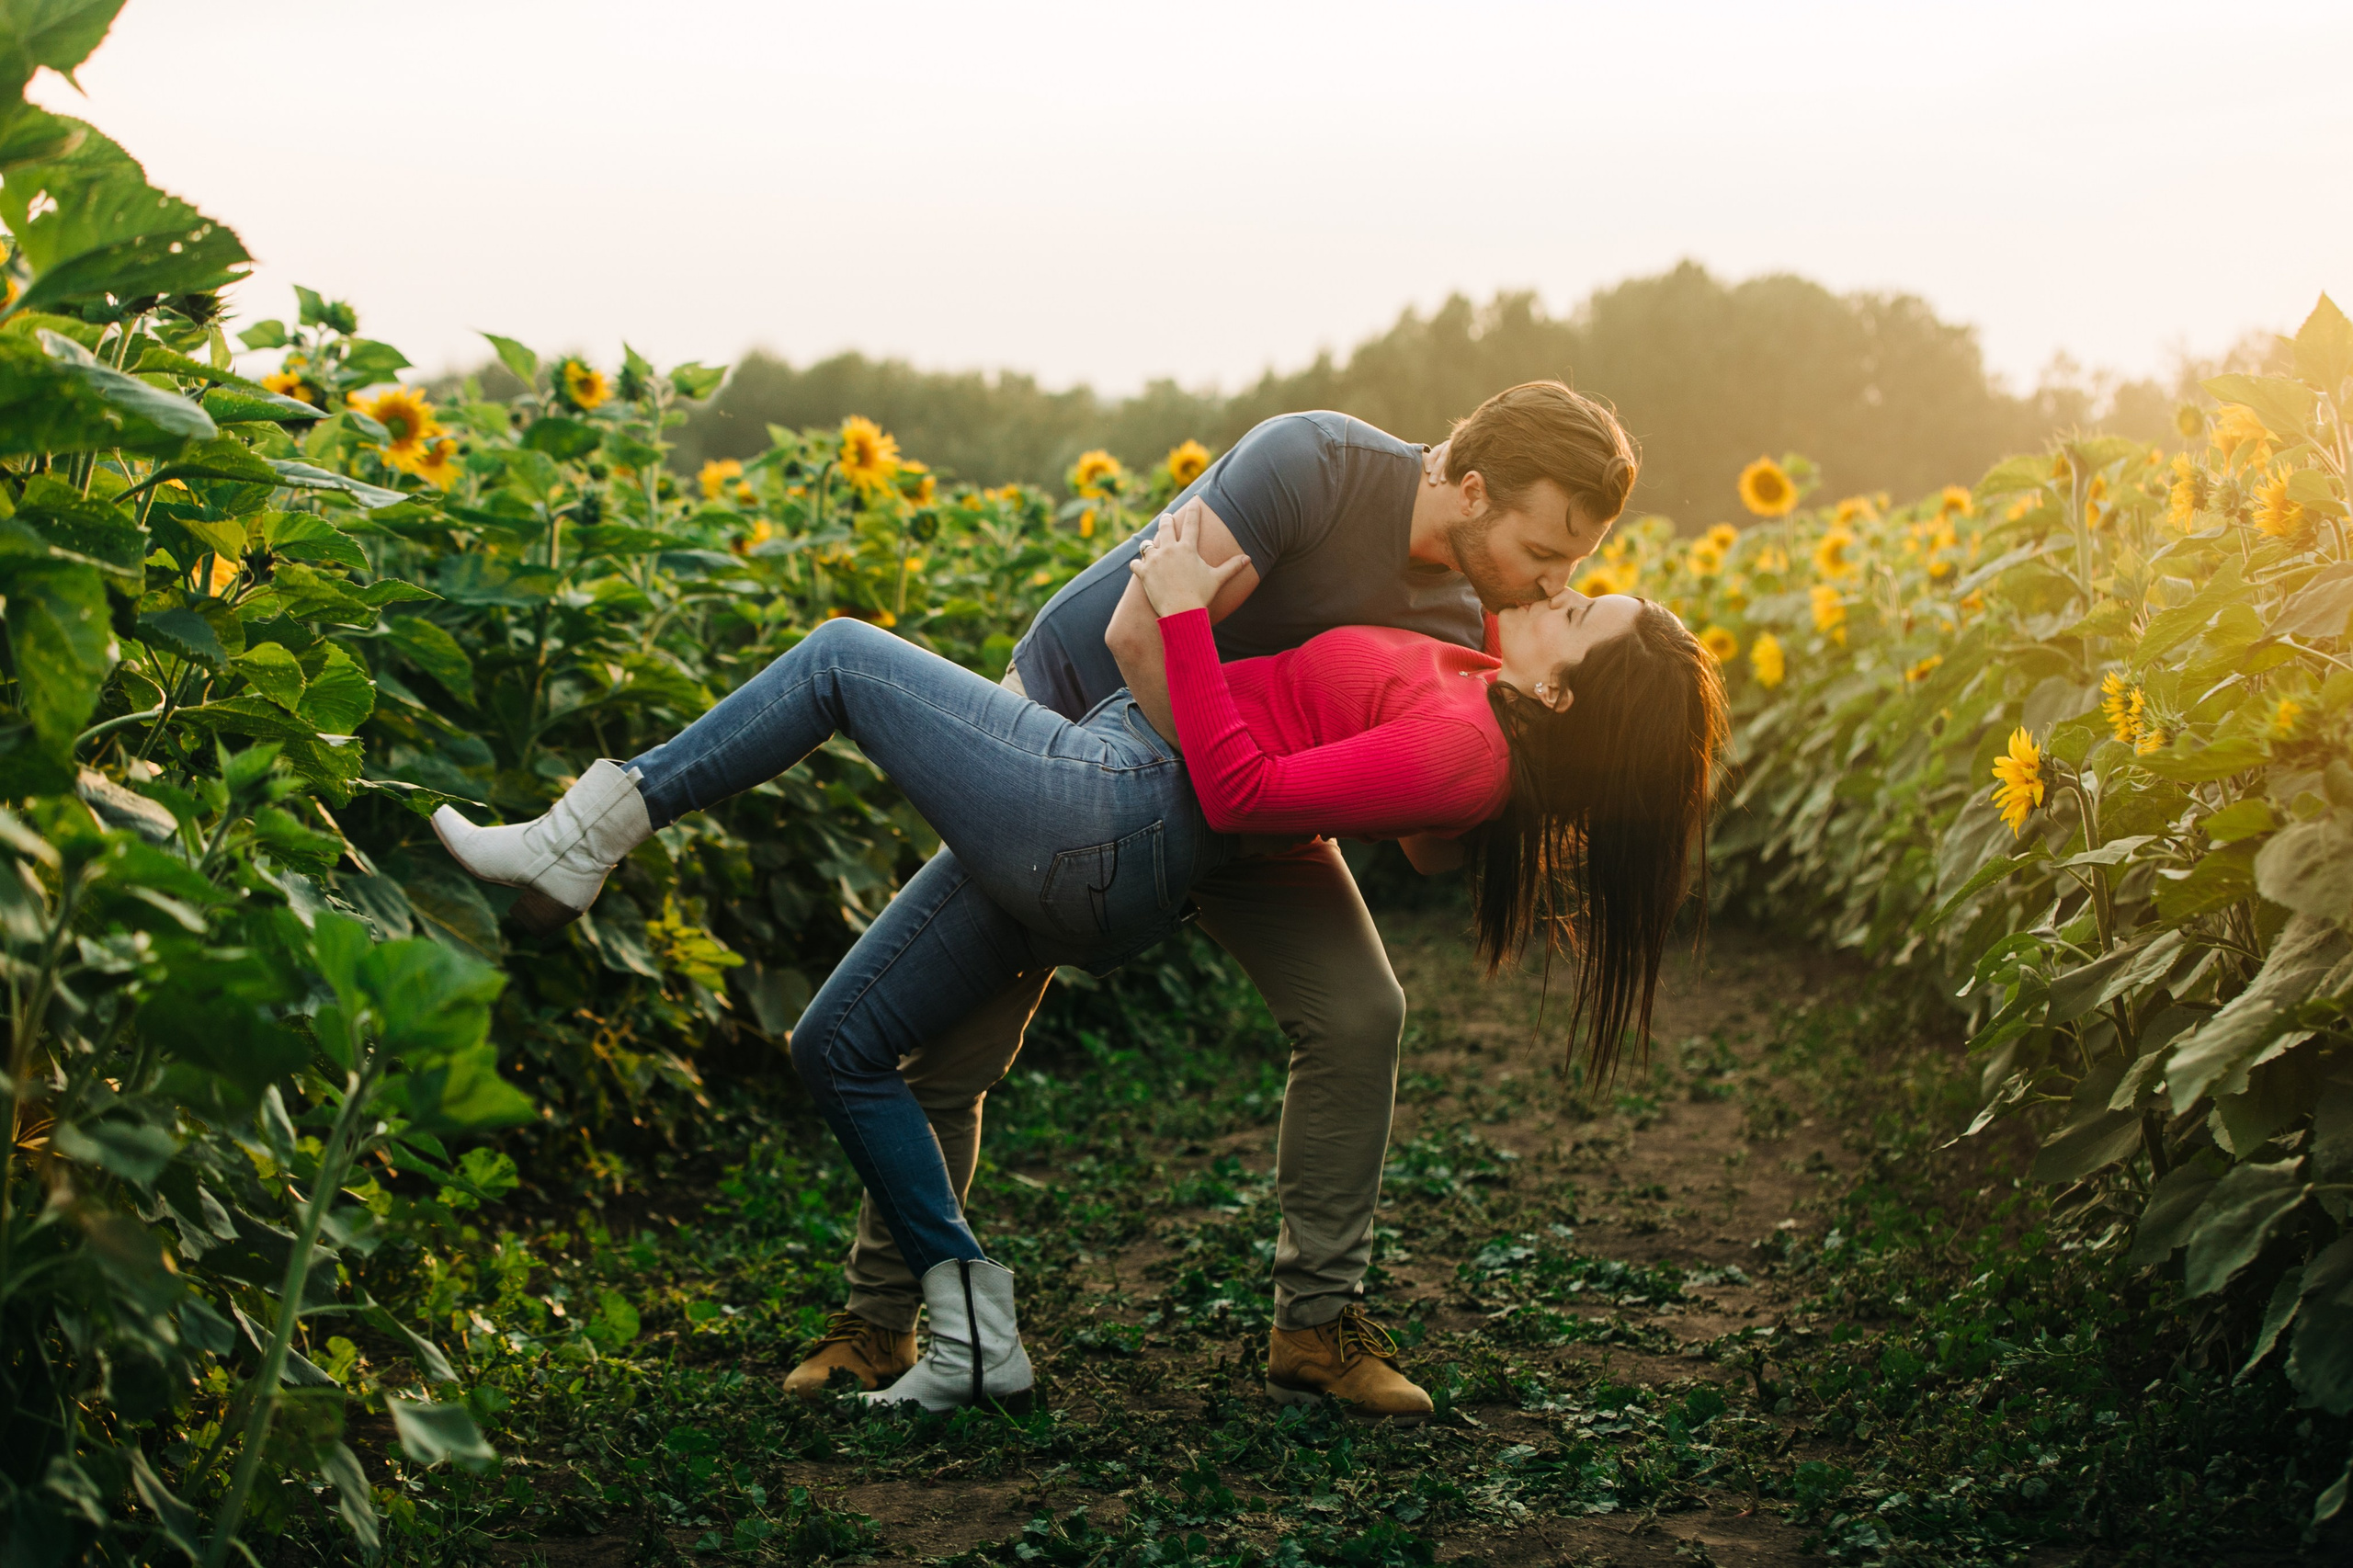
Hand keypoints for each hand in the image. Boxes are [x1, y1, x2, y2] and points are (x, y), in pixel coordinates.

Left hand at [1129, 499, 1249, 616]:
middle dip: (1167, 520)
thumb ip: (1232, 567)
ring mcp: (1154, 560)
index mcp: (1187, 548)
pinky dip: (1137, 565)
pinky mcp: (1143, 573)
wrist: (1182, 612)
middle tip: (1167, 517)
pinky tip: (1137, 565)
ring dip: (1149, 545)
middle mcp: (1169, 550)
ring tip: (1149, 546)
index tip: (1193, 502)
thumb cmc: (1201, 595)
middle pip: (1166, 527)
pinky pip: (1136, 564)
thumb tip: (1248, 558)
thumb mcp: (1217, 579)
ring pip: (1147, 545)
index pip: (1191, 524)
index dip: (1193, 511)